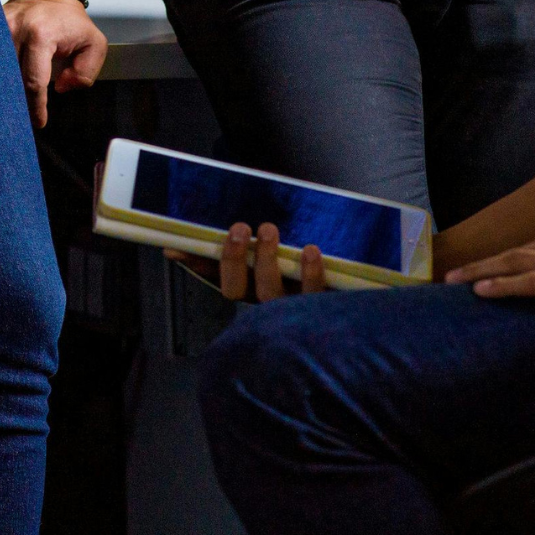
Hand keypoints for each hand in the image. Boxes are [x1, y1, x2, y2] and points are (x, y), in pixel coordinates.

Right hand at [4, 0, 108, 127]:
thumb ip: (86, 72)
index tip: (38, 122)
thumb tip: (60, 88)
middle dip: (17, 102)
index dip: (35, 107)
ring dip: (4, 89)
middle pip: (11, 80)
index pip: (34, 82)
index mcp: (41, 35)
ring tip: (10, 105)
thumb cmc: (70, 19)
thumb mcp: (94, 43)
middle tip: (22, 118)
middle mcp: (15, 30)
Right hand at [166, 222, 325, 303]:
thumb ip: (241, 234)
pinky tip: (311, 250)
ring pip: (271, 295)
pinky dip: (311, 273)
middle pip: (236, 289)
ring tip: (269, 230)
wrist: (354, 300)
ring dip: (266, 261)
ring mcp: (292, 309)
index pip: (211, 276)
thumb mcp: (272, 246)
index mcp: (248, 286)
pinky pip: (314, 296)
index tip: (179, 245)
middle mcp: (264, 302)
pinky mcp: (323, 309)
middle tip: (239, 228)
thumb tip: (195, 225)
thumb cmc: (304, 262)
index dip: (195, 263)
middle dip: (233, 259)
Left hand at [446, 216, 534, 311]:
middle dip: (484, 261)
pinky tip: (481, 291)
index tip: (489, 264)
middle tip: (453, 272)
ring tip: (454, 280)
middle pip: (518, 249)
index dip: (509, 255)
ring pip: (515, 262)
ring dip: (482, 271)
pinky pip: (529, 282)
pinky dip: (503, 286)